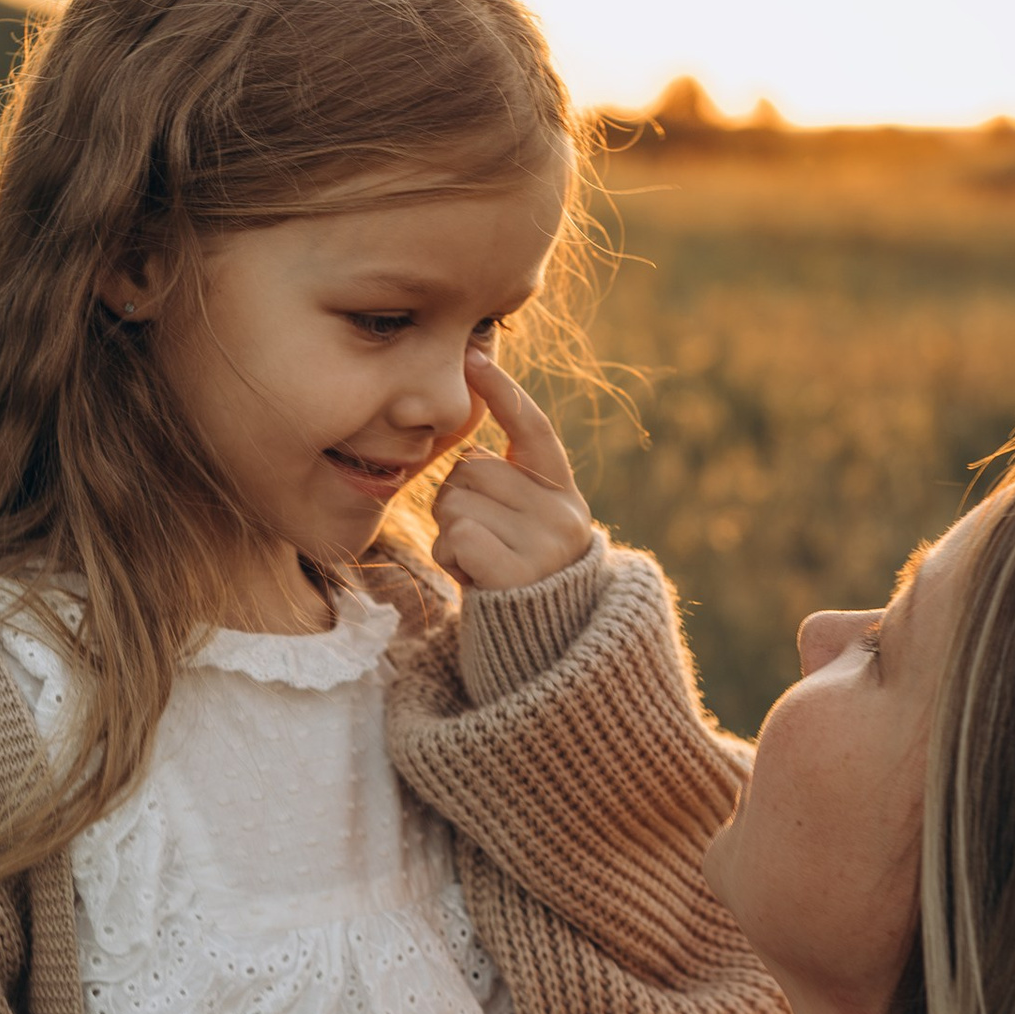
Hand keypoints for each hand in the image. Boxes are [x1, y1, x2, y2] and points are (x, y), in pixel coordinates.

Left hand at [430, 353, 594, 592]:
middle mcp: (563, 514)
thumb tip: (472, 431)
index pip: (534, 430)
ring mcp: (545, 544)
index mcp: (565, 496)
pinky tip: (471, 579)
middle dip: (455, 502)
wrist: (534, 655)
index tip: (473, 357)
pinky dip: (450, 557)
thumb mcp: (524, 529)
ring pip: (457, 501)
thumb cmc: (514, 583)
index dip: (502, 391)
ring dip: (449, 534)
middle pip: (472, 470)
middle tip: (479, 543)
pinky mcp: (519, 574)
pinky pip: (457, 536)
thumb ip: (511, 485)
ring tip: (478, 564)